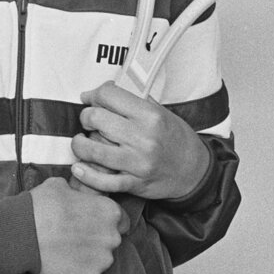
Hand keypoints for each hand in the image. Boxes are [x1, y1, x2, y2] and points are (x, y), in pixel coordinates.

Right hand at [31, 175, 127, 273]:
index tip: (92, 224)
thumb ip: (75, 191)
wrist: (23, 233)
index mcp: (110, 212)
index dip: (105, 222)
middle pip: (110, 242)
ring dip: (87, 258)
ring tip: (64, 252)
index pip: (121, 220)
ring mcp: (102, 261)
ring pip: (99, 261)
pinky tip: (60, 265)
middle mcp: (112, 237)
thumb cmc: (41, 206)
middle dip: (96, 240)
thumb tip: (73, 193)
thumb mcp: (59, 186)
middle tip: (73, 238)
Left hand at [68, 82, 209, 200]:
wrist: (194, 172)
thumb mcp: (162, 113)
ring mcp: (137, 162)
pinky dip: (85, 174)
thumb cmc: (176, 140)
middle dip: (86, 118)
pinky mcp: (133, 183)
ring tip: (82, 142)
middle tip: (89, 122)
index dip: (94, 95)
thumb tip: (104, 90)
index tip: (90, 99)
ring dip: (80, 144)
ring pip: (91, 149)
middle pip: (95, 118)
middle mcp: (143, 138)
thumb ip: (134, 102)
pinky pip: (101, 180)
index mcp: (150, 115)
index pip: (109, 95)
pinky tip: (79, 167)